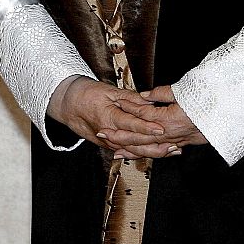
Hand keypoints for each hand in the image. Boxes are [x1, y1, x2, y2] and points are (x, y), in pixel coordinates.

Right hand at [48, 76, 175, 159]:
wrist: (68, 105)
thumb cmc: (89, 94)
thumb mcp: (109, 91)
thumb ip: (130, 98)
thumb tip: (149, 102)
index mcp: (108, 117)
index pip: (131, 124)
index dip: (147, 128)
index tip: (162, 129)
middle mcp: (108, 133)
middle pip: (134, 143)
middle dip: (155, 145)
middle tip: (175, 144)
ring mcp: (108, 142)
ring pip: (132, 151)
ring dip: (153, 152)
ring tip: (171, 150)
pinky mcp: (108, 145)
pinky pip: (127, 151)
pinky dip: (143, 153)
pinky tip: (157, 152)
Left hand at [100, 84, 207, 158]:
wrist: (227, 115)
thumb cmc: (207, 100)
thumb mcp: (184, 91)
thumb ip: (162, 94)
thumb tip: (145, 96)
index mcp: (168, 119)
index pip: (142, 115)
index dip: (128, 108)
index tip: (116, 104)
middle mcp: (169, 134)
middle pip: (139, 136)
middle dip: (119, 135)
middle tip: (102, 132)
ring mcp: (175, 141)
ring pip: (147, 148)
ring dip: (129, 149)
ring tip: (113, 150)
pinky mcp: (181, 144)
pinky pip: (159, 151)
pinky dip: (146, 153)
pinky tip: (137, 155)